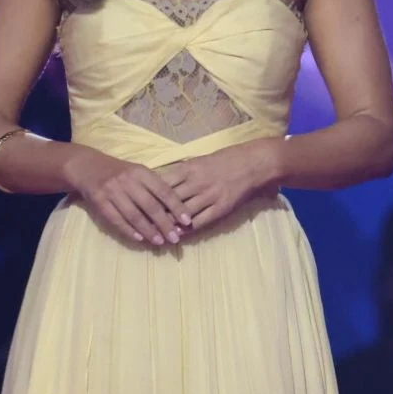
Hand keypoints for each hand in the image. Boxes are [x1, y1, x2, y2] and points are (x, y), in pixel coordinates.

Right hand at [64, 146, 191, 246]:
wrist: (88, 167)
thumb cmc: (121, 172)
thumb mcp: (139, 172)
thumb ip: (155, 187)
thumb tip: (176, 209)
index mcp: (142, 172)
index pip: (164, 191)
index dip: (177, 206)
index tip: (188, 220)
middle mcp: (129, 181)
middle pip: (150, 206)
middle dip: (164, 224)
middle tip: (175, 238)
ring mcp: (113, 192)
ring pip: (134, 215)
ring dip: (148, 231)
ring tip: (159, 242)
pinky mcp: (99, 202)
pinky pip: (116, 219)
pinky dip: (128, 230)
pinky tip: (139, 238)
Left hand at [155, 140, 277, 232]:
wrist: (253, 163)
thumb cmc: (226, 159)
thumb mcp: (200, 159)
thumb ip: (182, 171)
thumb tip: (161, 181)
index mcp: (189, 168)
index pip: (162, 184)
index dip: (150, 196)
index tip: (139, 205)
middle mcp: (196, 183)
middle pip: (169, 201)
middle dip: (155, 213)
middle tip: (143, 224)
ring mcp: (209, 196)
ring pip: (183, 213)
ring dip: (169, 225)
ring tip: (157, 234)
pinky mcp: (220, 207)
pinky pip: (200, 221)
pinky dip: (187, 229)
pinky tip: (179, 235)